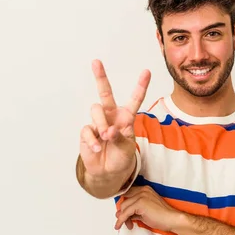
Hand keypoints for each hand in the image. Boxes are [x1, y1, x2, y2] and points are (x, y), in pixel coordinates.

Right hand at [79, 60, 150, 179]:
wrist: (108, 172)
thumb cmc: (121, 157)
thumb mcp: (127, 148)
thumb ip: (120, 137)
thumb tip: (108, 131)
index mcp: (126, 117)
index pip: (135, 100)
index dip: (141, 86)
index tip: (147, 72)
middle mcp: (111, 116)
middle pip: (105, 93)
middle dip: (100, 77)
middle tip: (96, 62)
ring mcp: (98, 123)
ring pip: (96, 110)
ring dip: (102, 124)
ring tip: (106, 137)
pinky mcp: (87, 132)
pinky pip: (87, 129)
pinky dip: (92, 140)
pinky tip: (97, 148)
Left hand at [114, 186, 183, 231]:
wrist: (172, 219)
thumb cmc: (162, 217)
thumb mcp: (145, 212)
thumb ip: (134, 211)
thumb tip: (120, 214)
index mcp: (145, 189)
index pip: (127, 193)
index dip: (122, 203)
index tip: (120, 212)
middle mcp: (142, 190)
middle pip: (124, 200)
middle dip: (122, 212)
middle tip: (125, 221)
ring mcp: (141, 195)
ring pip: (123, 207)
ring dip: (122, 218)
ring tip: (128, 225)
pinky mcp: (140, 203)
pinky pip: (125, 213)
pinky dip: (121, 220)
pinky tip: (119, 225)